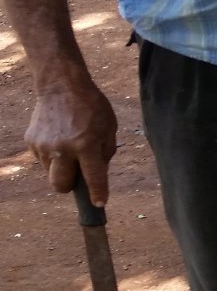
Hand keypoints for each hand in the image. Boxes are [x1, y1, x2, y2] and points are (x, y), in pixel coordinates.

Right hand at [26, 79, 116, 205]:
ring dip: (60, 169)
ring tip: (69, 148)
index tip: (99, 204)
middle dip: (69, 187)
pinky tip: (58, 138)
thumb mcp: (109, 127)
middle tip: (78, 176)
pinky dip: (52, 156)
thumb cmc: (91, 106)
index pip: (93, 177)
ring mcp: (43, 145)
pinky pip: (43, 159)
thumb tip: (99, 173)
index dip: (97, 193)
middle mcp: (63, 148)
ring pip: (50, 173)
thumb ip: (105, 152)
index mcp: (86, 145)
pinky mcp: (31, 141)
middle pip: (60, 186)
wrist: (61, 86)